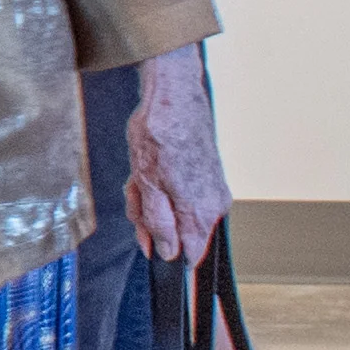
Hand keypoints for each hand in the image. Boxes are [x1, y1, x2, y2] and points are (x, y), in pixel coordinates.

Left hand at [123, 43, 233, 258]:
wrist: (174, 95)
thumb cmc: (159, 133)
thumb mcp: (147, 185)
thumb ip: (158, 223)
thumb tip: (167, 252)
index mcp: (200, 212)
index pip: (189, 255)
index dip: (162, 249)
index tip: (146, 238)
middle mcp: (214, 204)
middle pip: (177, 231)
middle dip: (150, 216)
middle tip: (135, 193)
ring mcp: (213, 188)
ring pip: (175, 210)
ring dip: (152, 198)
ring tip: (140, 175)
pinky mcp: (209, 175)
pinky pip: (181, 193)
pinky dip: (161, 185)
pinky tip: (150, 169)